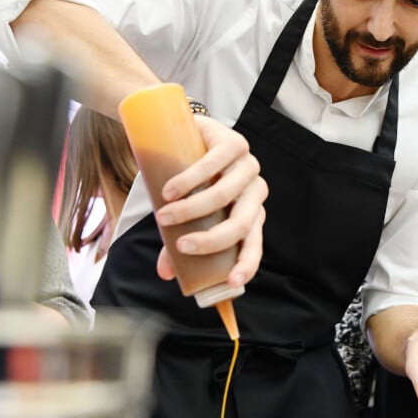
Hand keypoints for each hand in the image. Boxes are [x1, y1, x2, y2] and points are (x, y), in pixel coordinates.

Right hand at [154, 116, 267, 287]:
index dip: (247, 264)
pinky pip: (213, 165)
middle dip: (210, 240)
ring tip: (163, 215)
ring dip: (191, 210)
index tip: (231, 282)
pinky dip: (189, 181)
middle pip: (241, 223)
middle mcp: (254, 192)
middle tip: (180, 246)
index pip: (254, 244)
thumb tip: (165, 274)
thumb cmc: (187, 181)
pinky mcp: (234, 143)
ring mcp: (247, 166)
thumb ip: (177, 242)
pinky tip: (169, 191)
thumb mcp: (184, 214)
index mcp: (250, 213)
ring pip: (223, 195)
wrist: (184, 135)